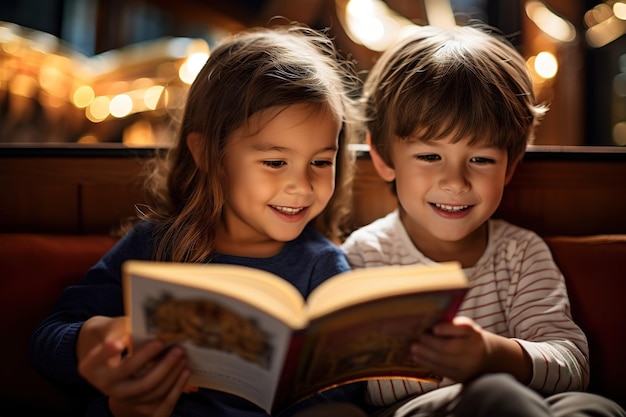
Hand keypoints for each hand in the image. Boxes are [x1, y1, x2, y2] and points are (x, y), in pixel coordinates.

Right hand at [77, 316, 190, 416]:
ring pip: (149, 391)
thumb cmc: (113, 335)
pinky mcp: (138, 406)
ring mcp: (121, 398)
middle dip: (156, 364)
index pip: (100, 359)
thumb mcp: (111, 329)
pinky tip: (185, 371)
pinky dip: (175, 387)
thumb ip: (123, 327)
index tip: (120, 342)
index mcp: (91, 366)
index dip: (108, 352)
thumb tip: (147, 325)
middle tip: (173, 347)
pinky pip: (161, 402)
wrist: (111, 362)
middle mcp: (104, 386)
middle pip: (131, 378)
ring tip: (181, 355)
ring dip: (169, 373)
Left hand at [409, 316, 531, 383]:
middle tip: (418, 338)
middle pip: (449, 347)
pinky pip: (441, 370)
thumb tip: (427, 322)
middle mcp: (473, 349)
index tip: (434, 328)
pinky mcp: (460, 376)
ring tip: (413, 348)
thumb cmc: (466, 336)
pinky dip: (427, 363)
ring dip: (425, 354)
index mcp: (473, 333)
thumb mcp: (464, 326)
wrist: (484, 356)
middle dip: (430, 343)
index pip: (462, 329)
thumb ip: (450, 324)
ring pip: (443, 360)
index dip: (447, 329)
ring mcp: (468, 365)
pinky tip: (417, 357)